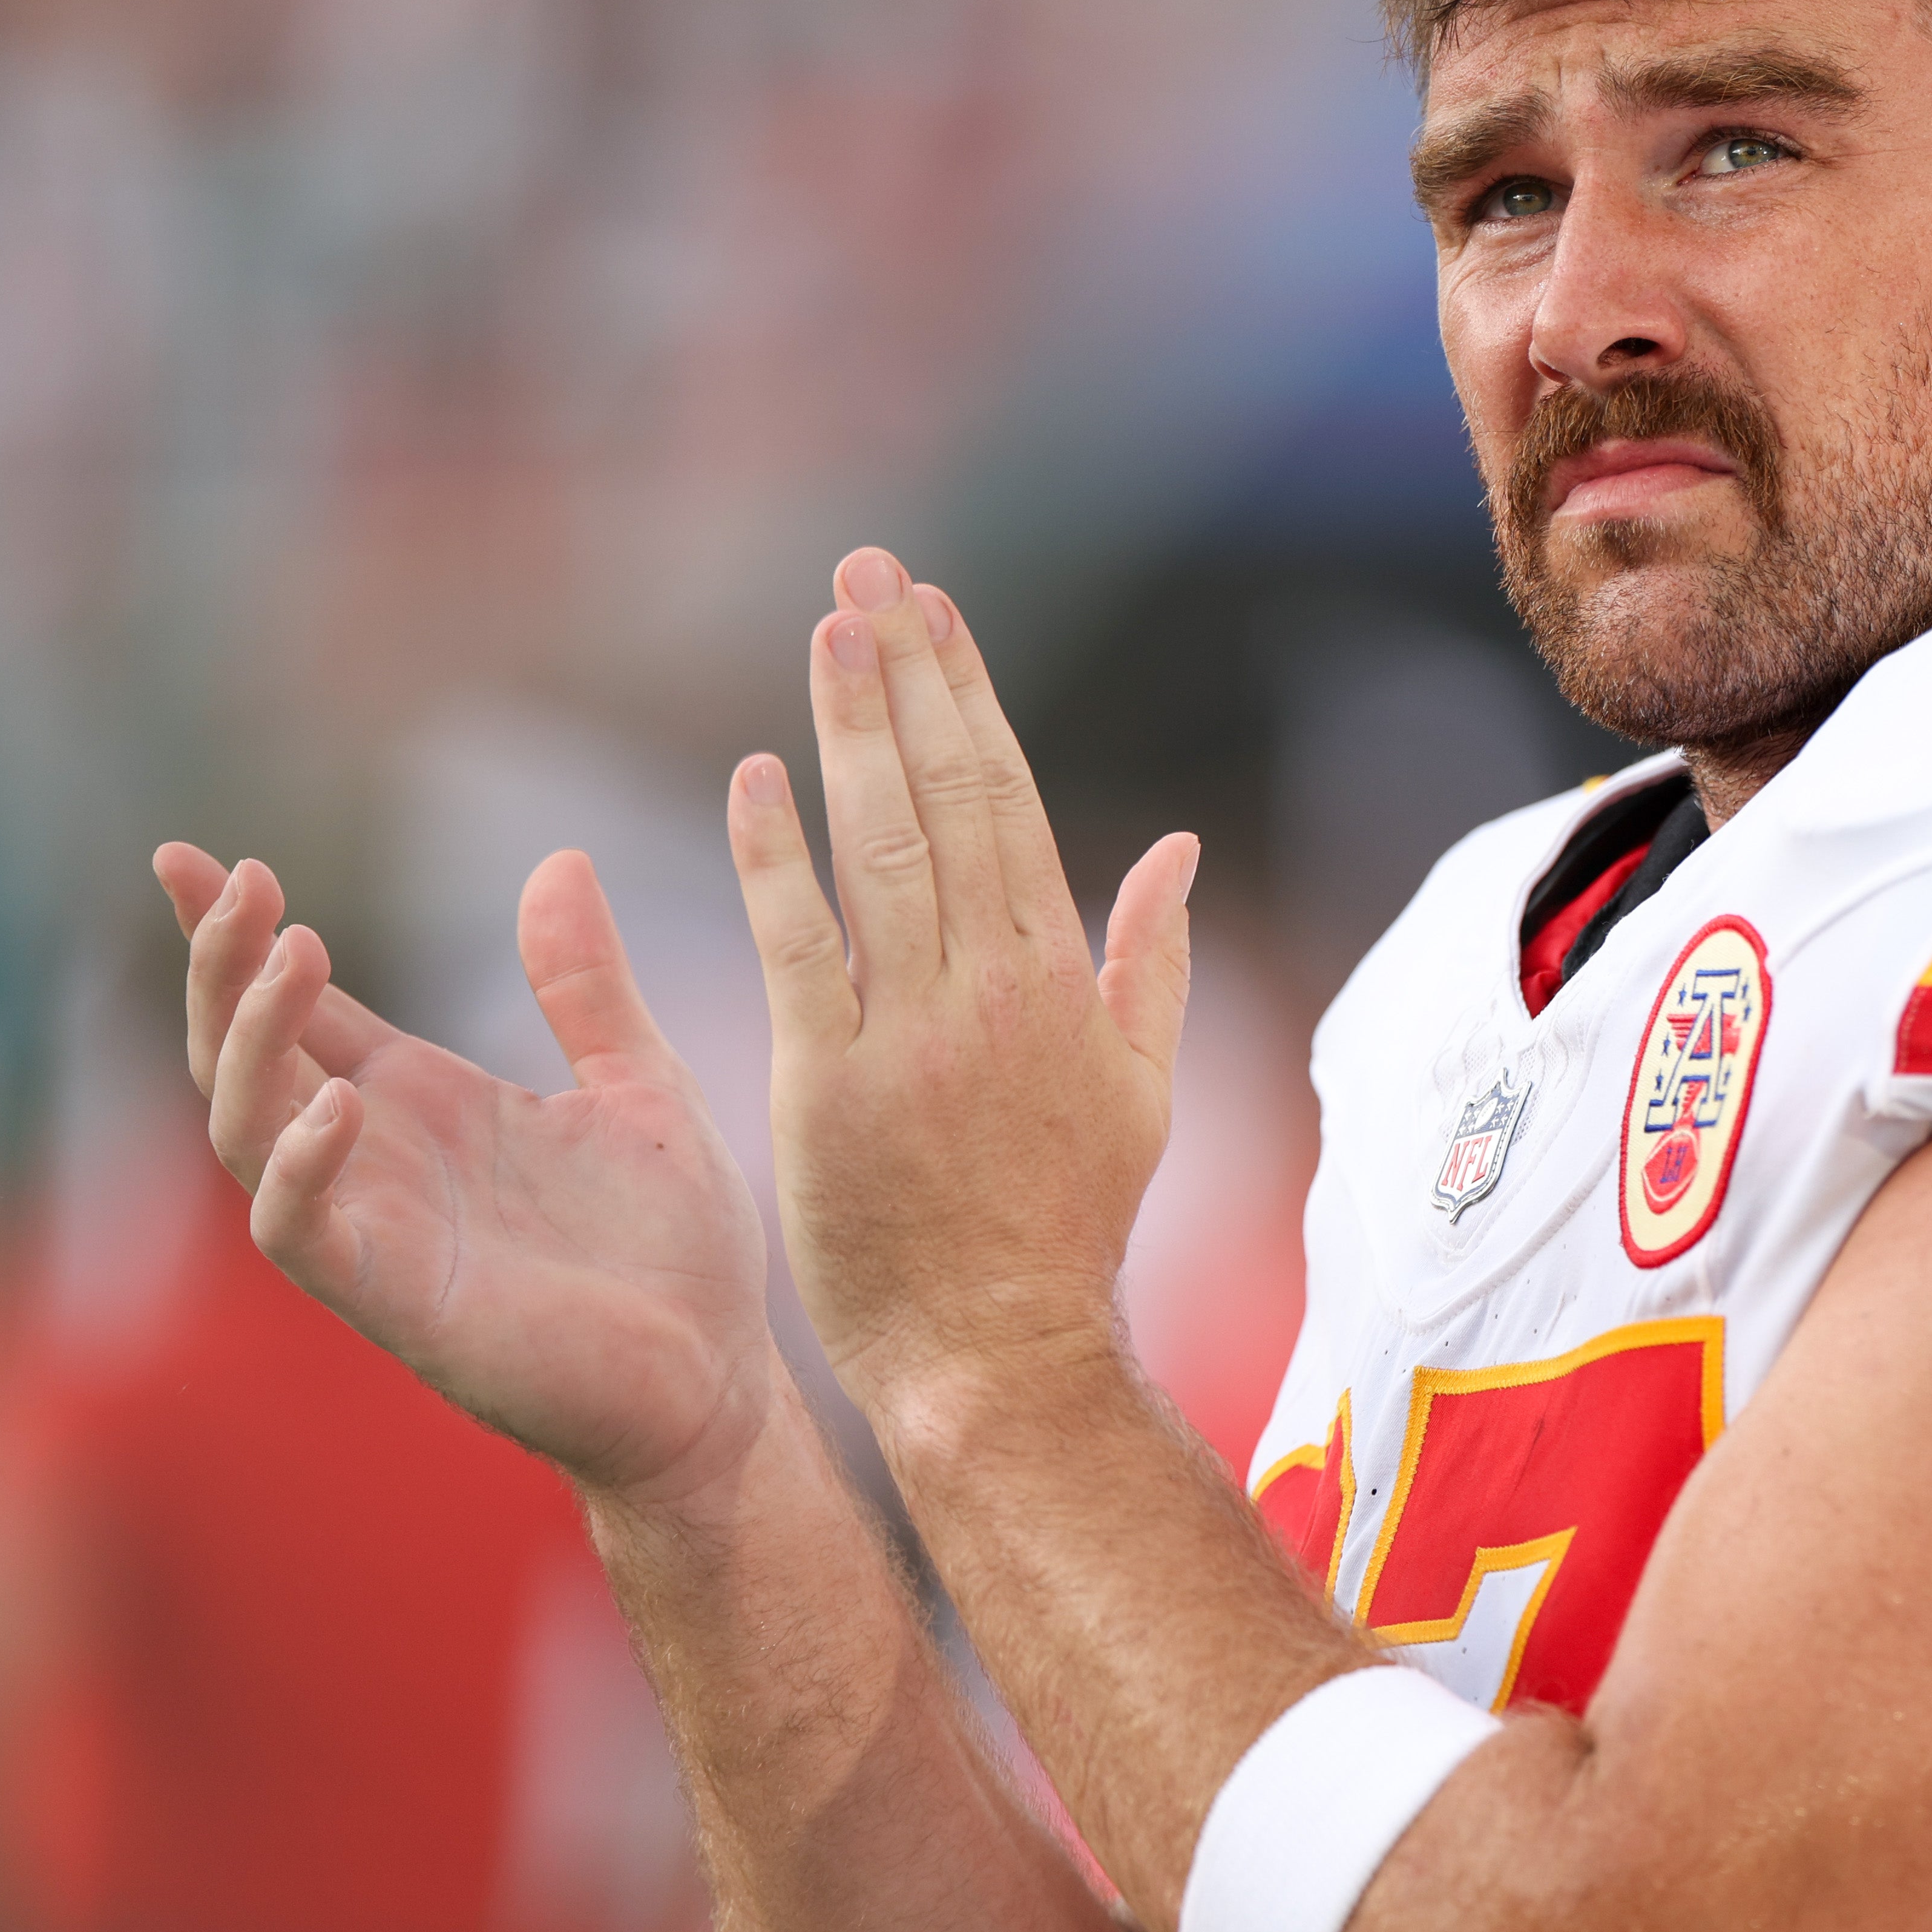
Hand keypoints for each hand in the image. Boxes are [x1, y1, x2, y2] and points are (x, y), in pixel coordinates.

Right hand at [152, 842, 784, 1508]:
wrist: (720, 1379)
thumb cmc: (674, 1247)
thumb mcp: (639, 1079)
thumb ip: (586, 981)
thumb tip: (561, 858)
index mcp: (424, 1102)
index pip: (300, 1009)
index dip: (234, 936)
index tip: (182, 854)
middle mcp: (379, 1160)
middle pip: (247, 1053)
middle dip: (223, 966)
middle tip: (238, 879)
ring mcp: (377, 1230)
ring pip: (246, 1129)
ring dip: (252, 1038)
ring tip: (292, 948)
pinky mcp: (398, 1303)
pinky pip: (302, 1236)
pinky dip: (300, 1170)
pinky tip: (335, 1105)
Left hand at [726, 548, 1196, 1418]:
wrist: (1000, 1357)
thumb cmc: (1065, 1228)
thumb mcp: (1140, 1091)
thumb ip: (1147, 961)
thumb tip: (1174, 849)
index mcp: (1056, 980)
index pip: (1008, 800)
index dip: (966, 697)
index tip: (933, 610)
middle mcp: (990, 991)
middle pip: (947, 799)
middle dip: (908, 677)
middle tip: (869, 574)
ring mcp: (909, 1038)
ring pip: (880, 852)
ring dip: (851, 732)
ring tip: (828, 629)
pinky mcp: (828, 1090)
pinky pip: (801, 951)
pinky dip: (776, 860)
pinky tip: (756, 776)